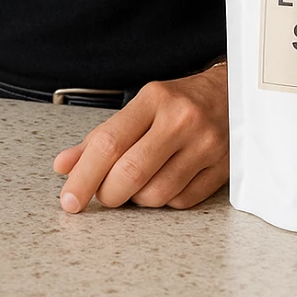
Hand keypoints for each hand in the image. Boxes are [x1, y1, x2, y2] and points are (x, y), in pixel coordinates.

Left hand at [52, 63, 228, 211]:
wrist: (233, 93)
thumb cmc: (179, 102)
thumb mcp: (139, 107)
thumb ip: (101, 137)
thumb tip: (63, 165)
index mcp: (154, 99)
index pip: (109, 143)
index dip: (83, 176)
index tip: (69, 199)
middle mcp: (181, 120)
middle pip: (130, 174)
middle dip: (108, 194)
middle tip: (105, 193)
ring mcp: (205, 145)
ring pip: (155, 195)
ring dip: (138, 199)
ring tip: (140, 182)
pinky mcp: (223, 168)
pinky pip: (181, 202)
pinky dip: (165, 200)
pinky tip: (166, 181)